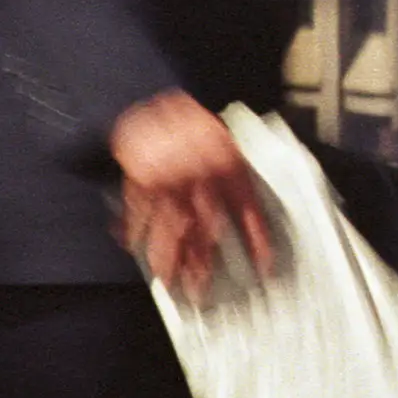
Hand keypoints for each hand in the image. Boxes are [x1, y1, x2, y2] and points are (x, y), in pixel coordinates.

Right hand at [111, 93, 272, 298]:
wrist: (156, 104)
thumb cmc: (197, 130)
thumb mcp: (227, 147)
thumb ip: (235, 181)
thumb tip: (250, 221)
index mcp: (228, 166)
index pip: (247, 209)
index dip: (256, 238)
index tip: (263, 265)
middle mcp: (200, 176)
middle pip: (204, 227)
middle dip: (202, 262)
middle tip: (201, 293)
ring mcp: (167, 180)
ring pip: (169, 227)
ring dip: (168, 258)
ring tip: (169, 284)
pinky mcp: (139, 180)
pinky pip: (138, 212)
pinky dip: (134, 231)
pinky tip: (134, 248)